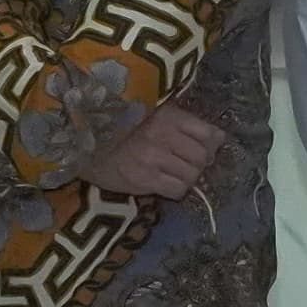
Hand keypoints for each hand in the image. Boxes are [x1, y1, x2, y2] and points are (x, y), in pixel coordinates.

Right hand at [77, 102, 226, 201]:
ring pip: (192, 176)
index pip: (210, 134)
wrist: (88, 146)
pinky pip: (177, 190)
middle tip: (184, 164)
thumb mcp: (155, 115)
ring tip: (172, 174)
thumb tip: (218, 140)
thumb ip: (184, 124)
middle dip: (198, 164)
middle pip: (203, 158)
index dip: (210, 146)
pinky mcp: (144, 179)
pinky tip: (164, 184)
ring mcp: (153, 157)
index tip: (201, 149)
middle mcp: (163, 133)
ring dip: (186, 179)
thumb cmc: (125, 130)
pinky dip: (176, 191)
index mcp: (169, 115)